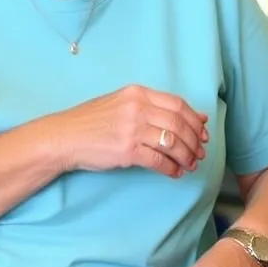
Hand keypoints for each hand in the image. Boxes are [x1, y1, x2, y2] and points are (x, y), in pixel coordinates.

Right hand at [49, 85, 207, 178]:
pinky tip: (174, 172)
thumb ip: (151, 107)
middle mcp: (138, 108)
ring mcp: (132, 129)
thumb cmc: (92, 121)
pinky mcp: (127, 151)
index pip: (178, 104)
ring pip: (173, 143)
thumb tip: (188, 116)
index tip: (203, 131)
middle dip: (195, 141)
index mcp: (138, 93)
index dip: (195, 120)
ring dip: (186, 156)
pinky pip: (159, 160)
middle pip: (179, 124)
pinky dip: (171, 168)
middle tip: (200, 152)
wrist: (64, 137)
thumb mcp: (121, 103)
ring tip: (190, 164)